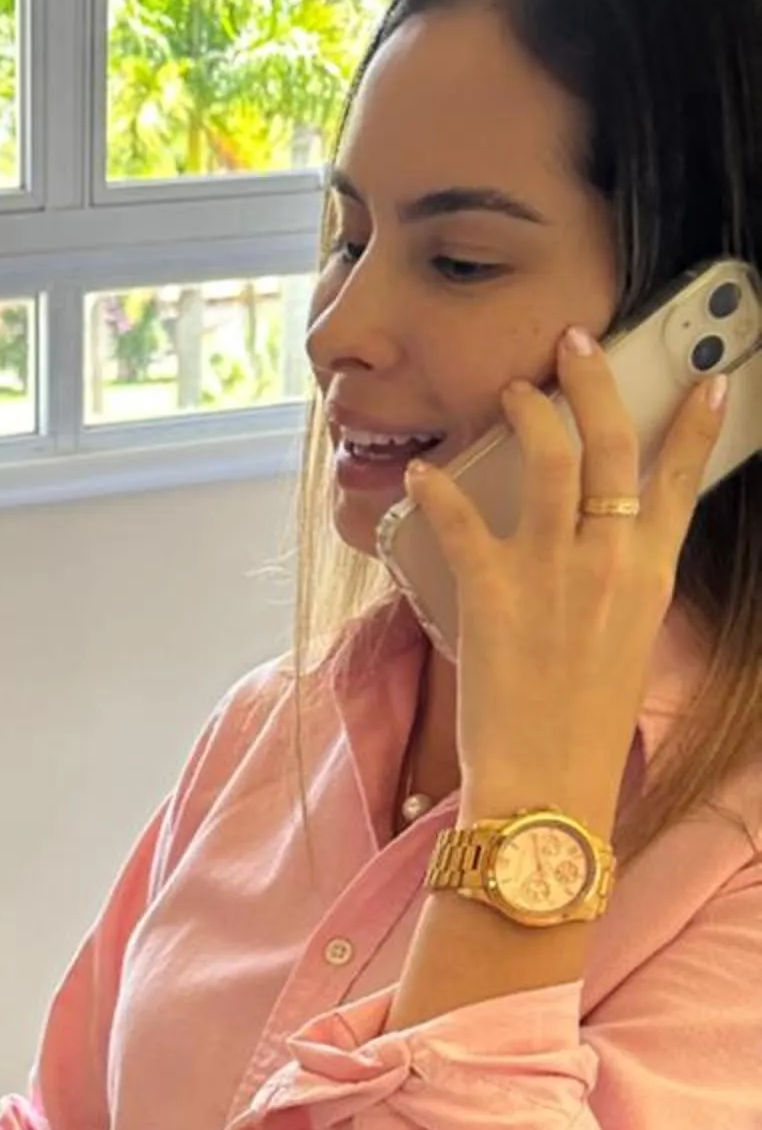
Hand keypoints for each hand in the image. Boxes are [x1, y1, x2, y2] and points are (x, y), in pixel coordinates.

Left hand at [405, 327, 726, 818]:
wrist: (547, 786)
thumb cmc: (581, 727)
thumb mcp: (625, 643)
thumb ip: (618, 586)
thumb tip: (603, 549)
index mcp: (649, 576)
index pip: (683, 482)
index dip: (695, 425)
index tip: (707, 381)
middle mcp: (610, 561)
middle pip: (613, 445)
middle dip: (595, 381)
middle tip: (573, 343)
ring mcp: (552, 572)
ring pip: (549, 457)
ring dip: (528, 412)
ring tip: (511, 393)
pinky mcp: (493, 591)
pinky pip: (462, 518)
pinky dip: (438, 490)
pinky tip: (423, 474)